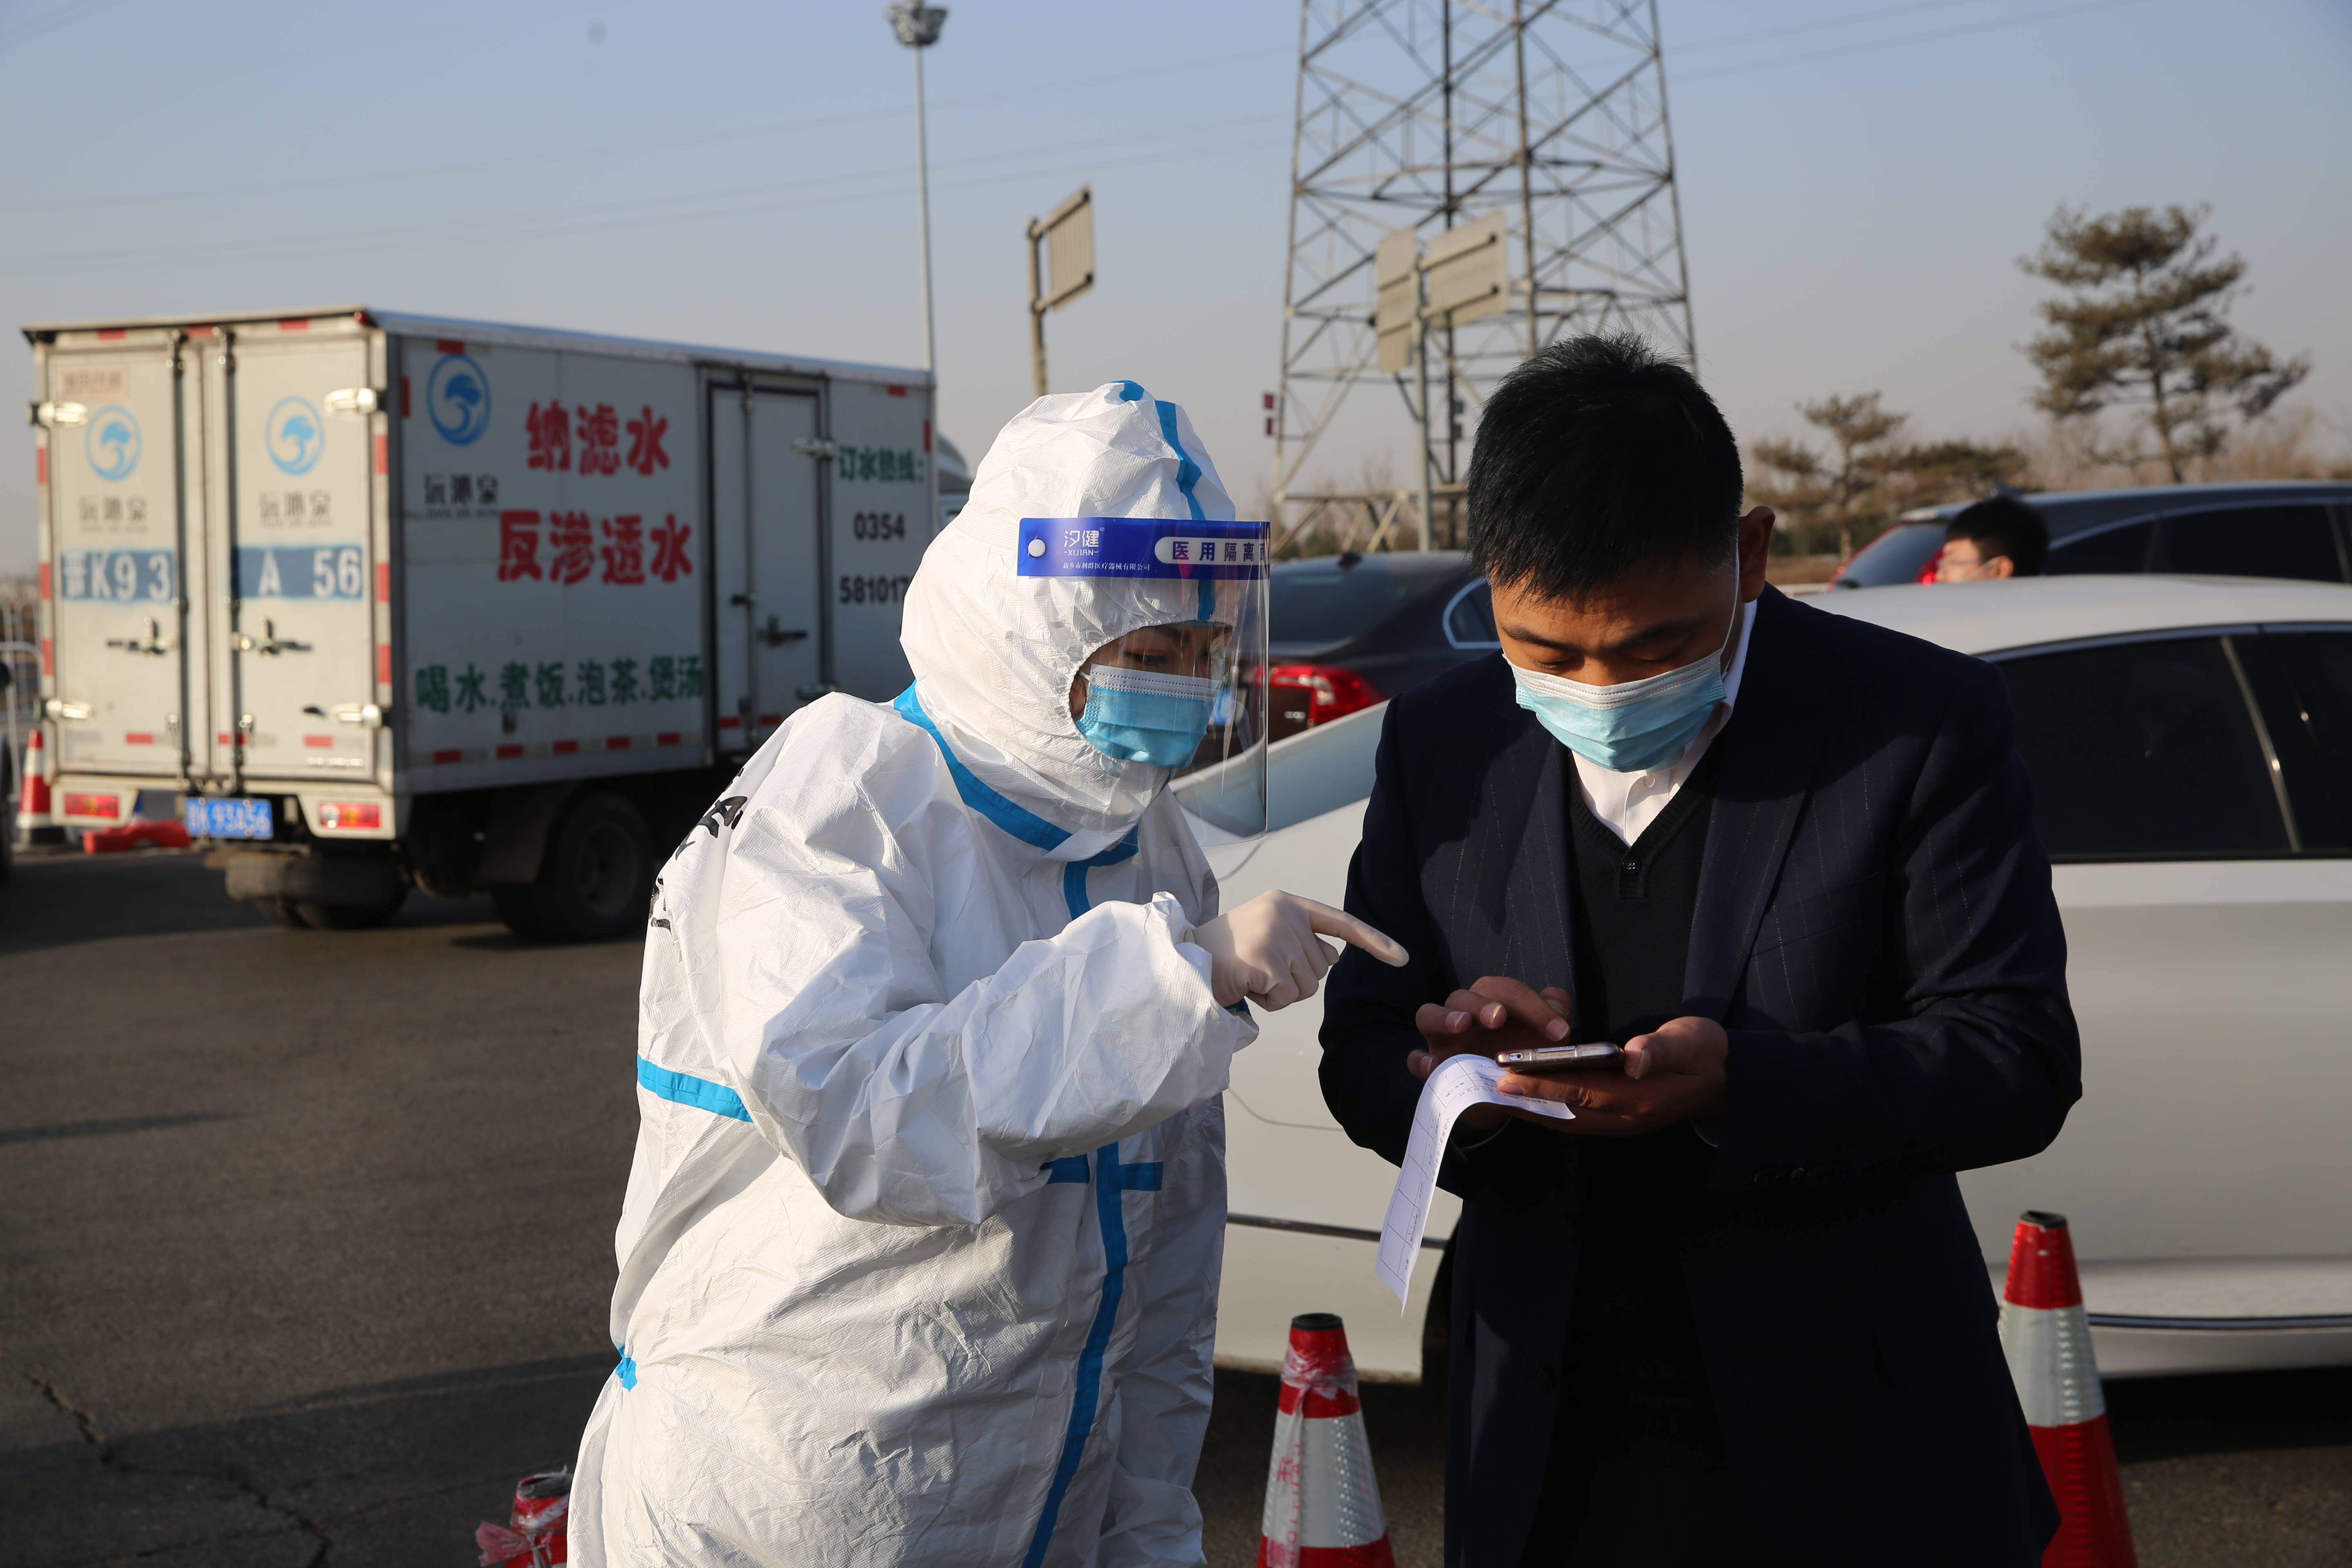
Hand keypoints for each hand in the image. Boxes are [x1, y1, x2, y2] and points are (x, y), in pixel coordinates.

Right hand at [1190, 892, 1407, 1009]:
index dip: (1375, 941)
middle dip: (1295, 977)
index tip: (1404, 959)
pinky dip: (1270, 1003)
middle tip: (1259, 968)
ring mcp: (1275, 937)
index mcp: (1288, 903)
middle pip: (1322, 967)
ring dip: (1281, 992)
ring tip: (1251, 976)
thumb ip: (1302, 939)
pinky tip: (1247, 987)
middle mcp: (1285, 914)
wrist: (1181, 959)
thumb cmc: (1226, 950)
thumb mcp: (1267, 932)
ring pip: (1307, 986)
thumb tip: (1335, 956)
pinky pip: (1288, 998)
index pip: (1341, 922)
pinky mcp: (1266, 962)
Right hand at [1406, 977, 1572, 1131]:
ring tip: (1462, 1024)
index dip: (1535, 1007)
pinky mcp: (1431, 1064)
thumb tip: (1558, 1004)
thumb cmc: (1519, 1056)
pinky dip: (1421, 1060)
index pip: (1508, 992)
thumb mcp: (1543, 1038)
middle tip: (1499, 1016)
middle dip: (1481, 1004)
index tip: (1560, 1030)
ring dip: (1445, 1017)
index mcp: (1491, 1001)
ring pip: (1428, 1015)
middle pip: (1463, 997)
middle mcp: (1463, 1013)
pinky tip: (1434, 1065)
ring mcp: (1442, 1038)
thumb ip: (1554, 1015)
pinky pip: (1415, 1058)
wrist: (1499, 1097)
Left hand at [1493, 1014, 1729, 1135]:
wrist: (1727, 1079)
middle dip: (1524, 1103)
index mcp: (1639, 1099)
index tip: (1506, 1078)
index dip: (1542, 1086)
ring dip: (1533, 1110)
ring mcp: (1623, 1122)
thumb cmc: (1704, 1052)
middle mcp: (1626, 1117)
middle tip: (1484, 1091)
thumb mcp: (1689, 1042)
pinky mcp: (1621, 1119)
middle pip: (1565, 1113)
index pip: (1580, 1092)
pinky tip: (1528, 1100)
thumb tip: (1634, 1058)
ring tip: (1496, 1097)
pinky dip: (1551, 1111)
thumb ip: (1660, 1049)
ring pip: (1568, 1120)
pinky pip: (1578, 1119)